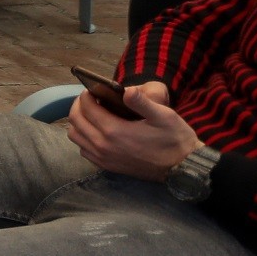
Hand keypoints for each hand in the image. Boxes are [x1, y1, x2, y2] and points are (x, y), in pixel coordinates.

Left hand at [67, 78, 201, 178]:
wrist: (181, 167)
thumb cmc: (174, 138)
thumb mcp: (164, 115)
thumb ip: (142, 102)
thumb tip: (126, 90)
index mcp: (114, 131)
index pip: (86, 108)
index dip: (86, 95)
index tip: (93, 89)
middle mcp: (103, 146)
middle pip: (75, 121)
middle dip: (78, 105)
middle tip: (89, 98)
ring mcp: (103, 158)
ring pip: (76, 137)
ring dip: (79, 122)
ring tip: (91, 112)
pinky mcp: (107, 166)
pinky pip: (84, 150)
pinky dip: (84, 137)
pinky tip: (97, 130)